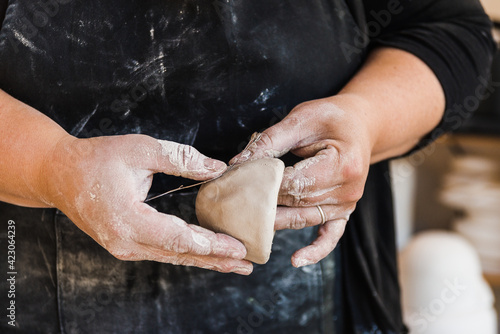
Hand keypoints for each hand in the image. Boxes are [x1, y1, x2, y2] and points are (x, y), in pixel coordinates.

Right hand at [41, 134, 252, 274]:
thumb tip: (217, 168)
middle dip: (216, 259)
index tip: (238, 248)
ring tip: (234, 263)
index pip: (178, 237)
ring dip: (205, 260)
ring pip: (172, 256)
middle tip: (247, 263)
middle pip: (179, 254)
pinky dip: (187, 253)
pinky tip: (206, 254)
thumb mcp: (140, 149)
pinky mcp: (125, 245)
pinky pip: (162, 252)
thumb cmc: (96, 159)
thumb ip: (181, 159)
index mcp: (127, 219)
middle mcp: (125, 241)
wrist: (59, 175)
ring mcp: (124, 247)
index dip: (210, 244)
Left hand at [230, 96, 372, 266]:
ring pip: (304, 218)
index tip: (237, 183)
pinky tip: (297, 260)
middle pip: (297, 203)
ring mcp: (347, 204)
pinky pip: (330, 236)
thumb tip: (238, 163)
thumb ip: (270, 141)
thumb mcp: (302, 119)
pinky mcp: (343, 211)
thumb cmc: (332, 118)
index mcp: (341, 163)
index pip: (294, 182)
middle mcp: (348, 190)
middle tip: (232, 208)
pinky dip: (315, 250)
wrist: (360, 125)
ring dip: (276, 223)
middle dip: (263, 204)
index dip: (263, 185)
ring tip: (247, 230)